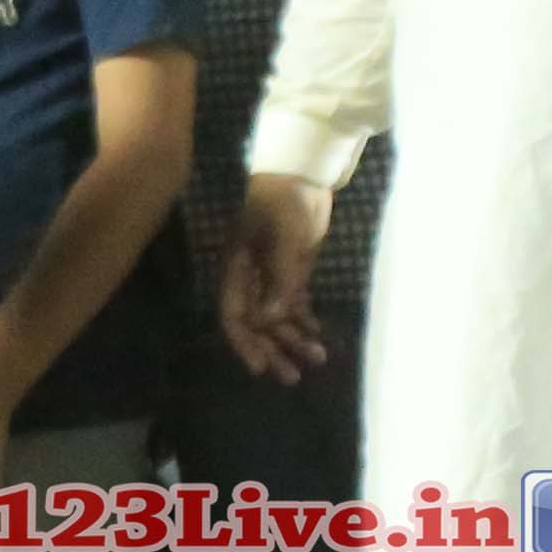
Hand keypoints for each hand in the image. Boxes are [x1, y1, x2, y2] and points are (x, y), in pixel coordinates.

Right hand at [223, 173, 332, 385]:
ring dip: (293, 339)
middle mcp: (249, 279)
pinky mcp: (291, 272)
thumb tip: (270, 321)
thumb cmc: (285, 201)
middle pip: (256, 325)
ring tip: (317, 358)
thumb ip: (279, 279)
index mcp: (236, 269)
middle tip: (293, 377)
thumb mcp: (284, 238)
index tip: (260, 367)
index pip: (233, 315)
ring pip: (278, 318)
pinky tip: (318, 336)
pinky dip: (304, 322)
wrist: (303, 174)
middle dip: (273, 350)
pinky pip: (294, 305)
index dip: (244, 343)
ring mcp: (270, 276)